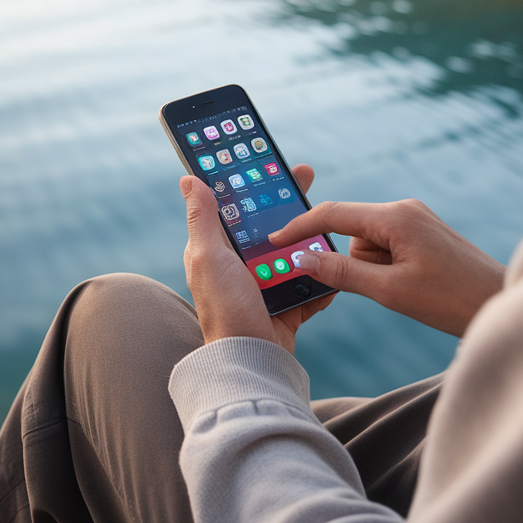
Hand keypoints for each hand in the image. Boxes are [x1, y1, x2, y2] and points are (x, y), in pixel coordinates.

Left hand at [180, 164, 334, 353]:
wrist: (252, 361)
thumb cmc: (225, 309)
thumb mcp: (209, 257)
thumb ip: (203, 219)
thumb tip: (189, 178)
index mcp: (216, 251)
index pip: (234, 208)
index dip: (250, 184)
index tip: (269, 162)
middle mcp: (238, 267)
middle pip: (268, 226)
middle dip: (288, 204)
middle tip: (307, 178)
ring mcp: (263, 286)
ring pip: (292, 252)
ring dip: (309, 242)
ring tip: (324, 224)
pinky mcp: (285, 306)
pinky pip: (308, 285)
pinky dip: (321, 278)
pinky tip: (332, 263)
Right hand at [270, 199, 504, 337]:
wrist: (502, 303)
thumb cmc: (451, 299)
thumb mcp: (390, 291)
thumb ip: (342, 273)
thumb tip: (303, 259)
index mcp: (394, 217)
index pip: (332, 215)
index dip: (299, 228)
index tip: (273, 242)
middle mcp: (404, 210)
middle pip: (351, 233)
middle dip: (354, 264)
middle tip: (383, 290)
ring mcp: (416, 221)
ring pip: (368, 246)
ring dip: (374, 272)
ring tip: (410, 293)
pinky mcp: (424, 236)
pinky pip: (386, 250)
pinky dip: (387, 271)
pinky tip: (414, 288)